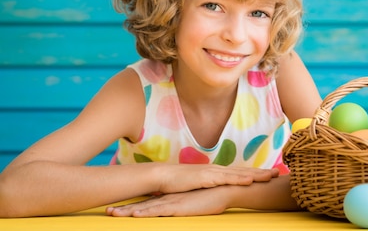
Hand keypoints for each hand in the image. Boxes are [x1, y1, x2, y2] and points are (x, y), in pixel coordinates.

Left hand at [106, 187, 228, 216]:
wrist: (224, 190)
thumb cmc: (211, 197)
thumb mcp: (194, 203)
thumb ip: (184, 204)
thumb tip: (177, 208)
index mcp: (170, 199)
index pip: (147, 204)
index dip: (131, 207)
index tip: (117, 210)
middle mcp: (168, 199)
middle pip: (141, 205)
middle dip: (124, 209)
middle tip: (107, 211)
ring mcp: (172, 202)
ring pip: (146, 208)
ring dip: (128, 211)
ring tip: (113, 213)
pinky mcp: (178, 207)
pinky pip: (159, 211)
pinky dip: (146, 212)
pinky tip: (135, 214)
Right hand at [155, 164, 278, 193]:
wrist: (163, 176)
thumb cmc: (179, 183)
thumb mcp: (198, 186)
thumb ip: (209, 188)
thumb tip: (217, 193)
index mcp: (217, 172)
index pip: (240, 173)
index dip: (256, 174)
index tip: (269, 174)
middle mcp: (218, 170)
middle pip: (244, 171)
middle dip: (262, 172)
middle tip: (278, 173)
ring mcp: (213, 172)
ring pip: (239, 174)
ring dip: (256, 174)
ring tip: (270, 176)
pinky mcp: (207, 178)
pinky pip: (226, 179)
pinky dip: (239, 179)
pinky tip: (250, 180)